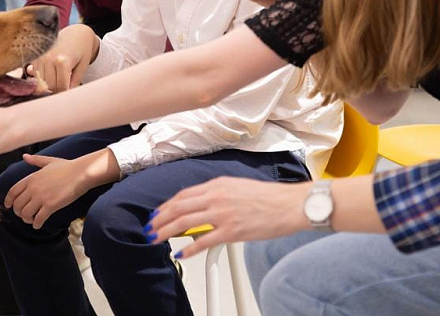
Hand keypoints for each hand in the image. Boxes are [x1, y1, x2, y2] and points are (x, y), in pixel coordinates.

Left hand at [6, 149, 118, 229]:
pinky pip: (38, 219)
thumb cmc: (67, 167)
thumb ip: (35, 160)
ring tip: (32, 220)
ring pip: (25, 214)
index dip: (8, 201)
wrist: (80, 173)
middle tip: (24, 215)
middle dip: (19, 213)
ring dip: (27, 219)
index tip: (9, 206)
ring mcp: (42, 197)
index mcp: (32, 178)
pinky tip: (39, 225)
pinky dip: (36, 224)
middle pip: (17, 205)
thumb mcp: (49, 161)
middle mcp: (33, 188)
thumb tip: (24, 156)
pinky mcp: (51, 205)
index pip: (12, 192)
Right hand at [25, 27, 96, 91]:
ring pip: (41, 82)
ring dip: (49, 84)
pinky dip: (42, 77)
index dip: (66, 92)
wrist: (76, 33)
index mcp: (63, 61)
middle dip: (58, 89)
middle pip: (50, 86)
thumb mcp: (83, 67)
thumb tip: (63, 95)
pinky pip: (35, 74)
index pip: (61, 87)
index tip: (70, 91)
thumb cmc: (82, 50)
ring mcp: (40, 57)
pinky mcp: (35, 56)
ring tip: (59, 77)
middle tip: (65, 84)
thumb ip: (74, 82)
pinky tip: (51, 72)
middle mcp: (49, 58)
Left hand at [146, 177, 307, 258]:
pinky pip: (203, 241)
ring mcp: (223, 214)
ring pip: (185, 222)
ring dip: (166, 232)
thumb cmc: (268, 198)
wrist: (289, 204)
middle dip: (160, 219)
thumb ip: (217, 196)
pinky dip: (189, 249)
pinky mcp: (231, 231)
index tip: (158, 214)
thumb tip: (201, 206)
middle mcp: (216, 197)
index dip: (166, 206)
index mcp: (217, 185)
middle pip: (179, 208)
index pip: (183, 195)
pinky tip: (180, 254)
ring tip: (156, 239)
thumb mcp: (237, 188)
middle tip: (150, 228)